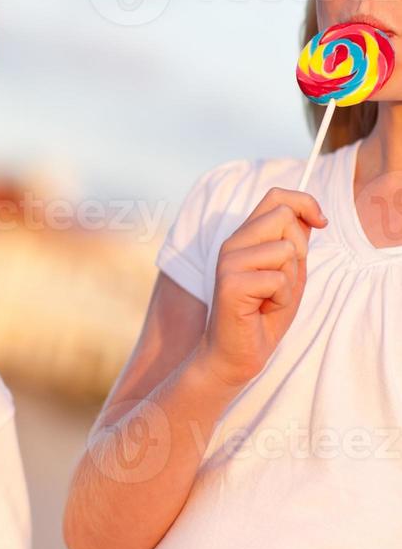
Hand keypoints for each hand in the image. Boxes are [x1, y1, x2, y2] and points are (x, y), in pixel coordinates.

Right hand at [197, 187, 326, 387]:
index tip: (320, 223)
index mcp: (245, 237)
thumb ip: (294, 243)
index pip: (276, 197)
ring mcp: (228, 262)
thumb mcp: (288, 272)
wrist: (236, 351)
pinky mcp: (230, 284)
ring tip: (271, 296)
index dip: (305, 202)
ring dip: (289, 279)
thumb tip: (309, 215)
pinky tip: (263, 308)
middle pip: (283, 216)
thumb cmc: (263, 313)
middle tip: (284, 277)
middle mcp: (232, 244)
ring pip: (284, 249)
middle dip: (298, 248)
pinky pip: (278, 279)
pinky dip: (281, 298)